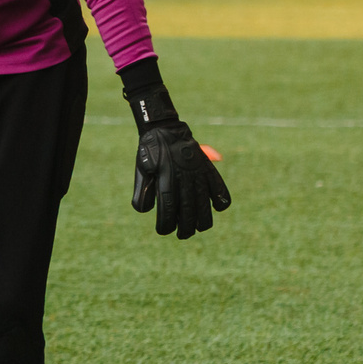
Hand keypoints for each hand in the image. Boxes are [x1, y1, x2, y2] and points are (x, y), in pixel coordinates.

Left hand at [132, 119, 230, 238]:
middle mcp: (184, 177)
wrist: (165, 128)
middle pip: (188, 211)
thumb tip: (145, 212)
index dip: (166, 224)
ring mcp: (198, 172)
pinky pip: (219, 187)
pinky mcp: (207, 168)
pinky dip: (221, 200)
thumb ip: (142, 191)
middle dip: (185, 228)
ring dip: (203, 220)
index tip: (164, 231)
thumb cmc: (151, 151)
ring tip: (198, 228)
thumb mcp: (141, 169)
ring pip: (205, 203)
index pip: (168, 208)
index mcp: (166, 177)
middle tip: (181, 235)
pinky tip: (216, 208)